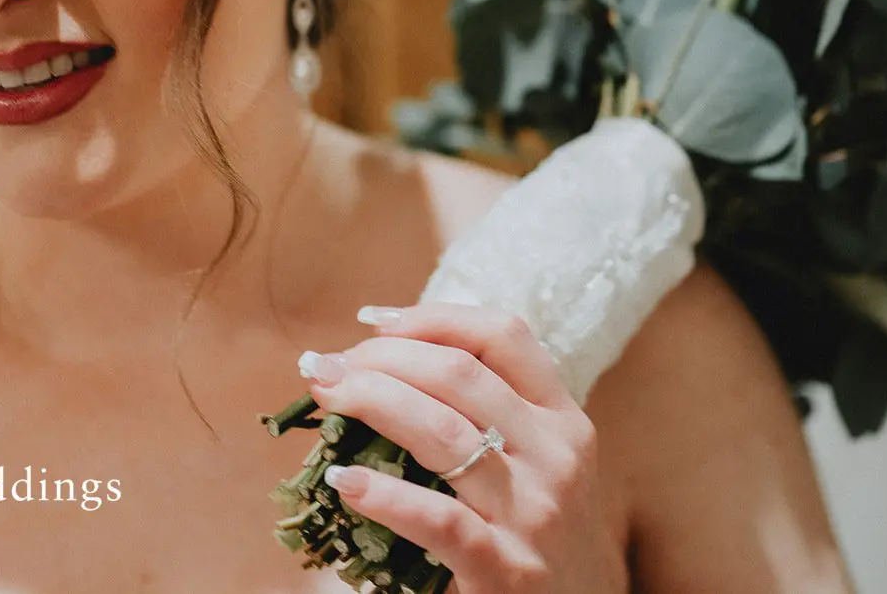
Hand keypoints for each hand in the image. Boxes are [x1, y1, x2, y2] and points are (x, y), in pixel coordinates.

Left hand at [298, 302, 627, 593]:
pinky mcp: (507, 570)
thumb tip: (379, 361)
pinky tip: (343, 480)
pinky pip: (437, 520)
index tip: (373, 323)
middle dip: (381, 358)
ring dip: (370, 402)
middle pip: (459, 374)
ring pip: (442, 432)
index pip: (502, 336)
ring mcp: (535, 513)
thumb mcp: (536, 462)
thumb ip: (486, 414)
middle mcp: (556, 456)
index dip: (433, 318)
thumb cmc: (537, 532)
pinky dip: (383, 495)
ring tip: (324, 397)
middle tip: (327, 367)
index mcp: (562, 419)